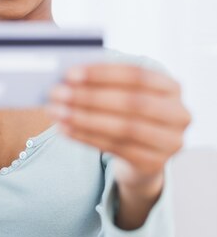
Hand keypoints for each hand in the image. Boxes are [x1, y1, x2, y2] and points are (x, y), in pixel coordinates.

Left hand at [46, 62, 191, 199]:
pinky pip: (115, 148)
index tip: (70, 73)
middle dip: (90, 97)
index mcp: (172, 87)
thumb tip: (68, 77)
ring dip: (84, 119)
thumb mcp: (124, 94)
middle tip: (58, 93)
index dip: (103, 73)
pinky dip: (86, 137)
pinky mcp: (153, 163)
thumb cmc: (128, 114)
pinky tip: (65, 129)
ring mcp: (169, 142)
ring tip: (57, 112)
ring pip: (123, 128)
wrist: (143, 156)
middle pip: (132, 102)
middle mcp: (178, 114)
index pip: (138, 75)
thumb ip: (105, 82)